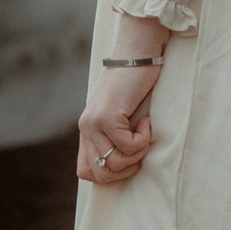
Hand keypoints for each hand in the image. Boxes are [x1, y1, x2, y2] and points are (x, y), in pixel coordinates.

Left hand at [76, 63, 158, 185]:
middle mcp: (85, 127)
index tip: (129, 159)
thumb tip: (120, 168)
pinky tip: (145, 121)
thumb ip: (114, 138)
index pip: (85, 171)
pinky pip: (128, 146)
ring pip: (116, 163)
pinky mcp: (106, 117)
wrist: (138, 54)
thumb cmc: (136, 85)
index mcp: (87, 129)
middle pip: (101, 174)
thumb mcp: (121, 116)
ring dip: (138, 153)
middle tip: (140, 148)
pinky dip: (143, 139)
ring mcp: (93, 122)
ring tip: (144, 132)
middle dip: (127, 168)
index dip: (110, 175)